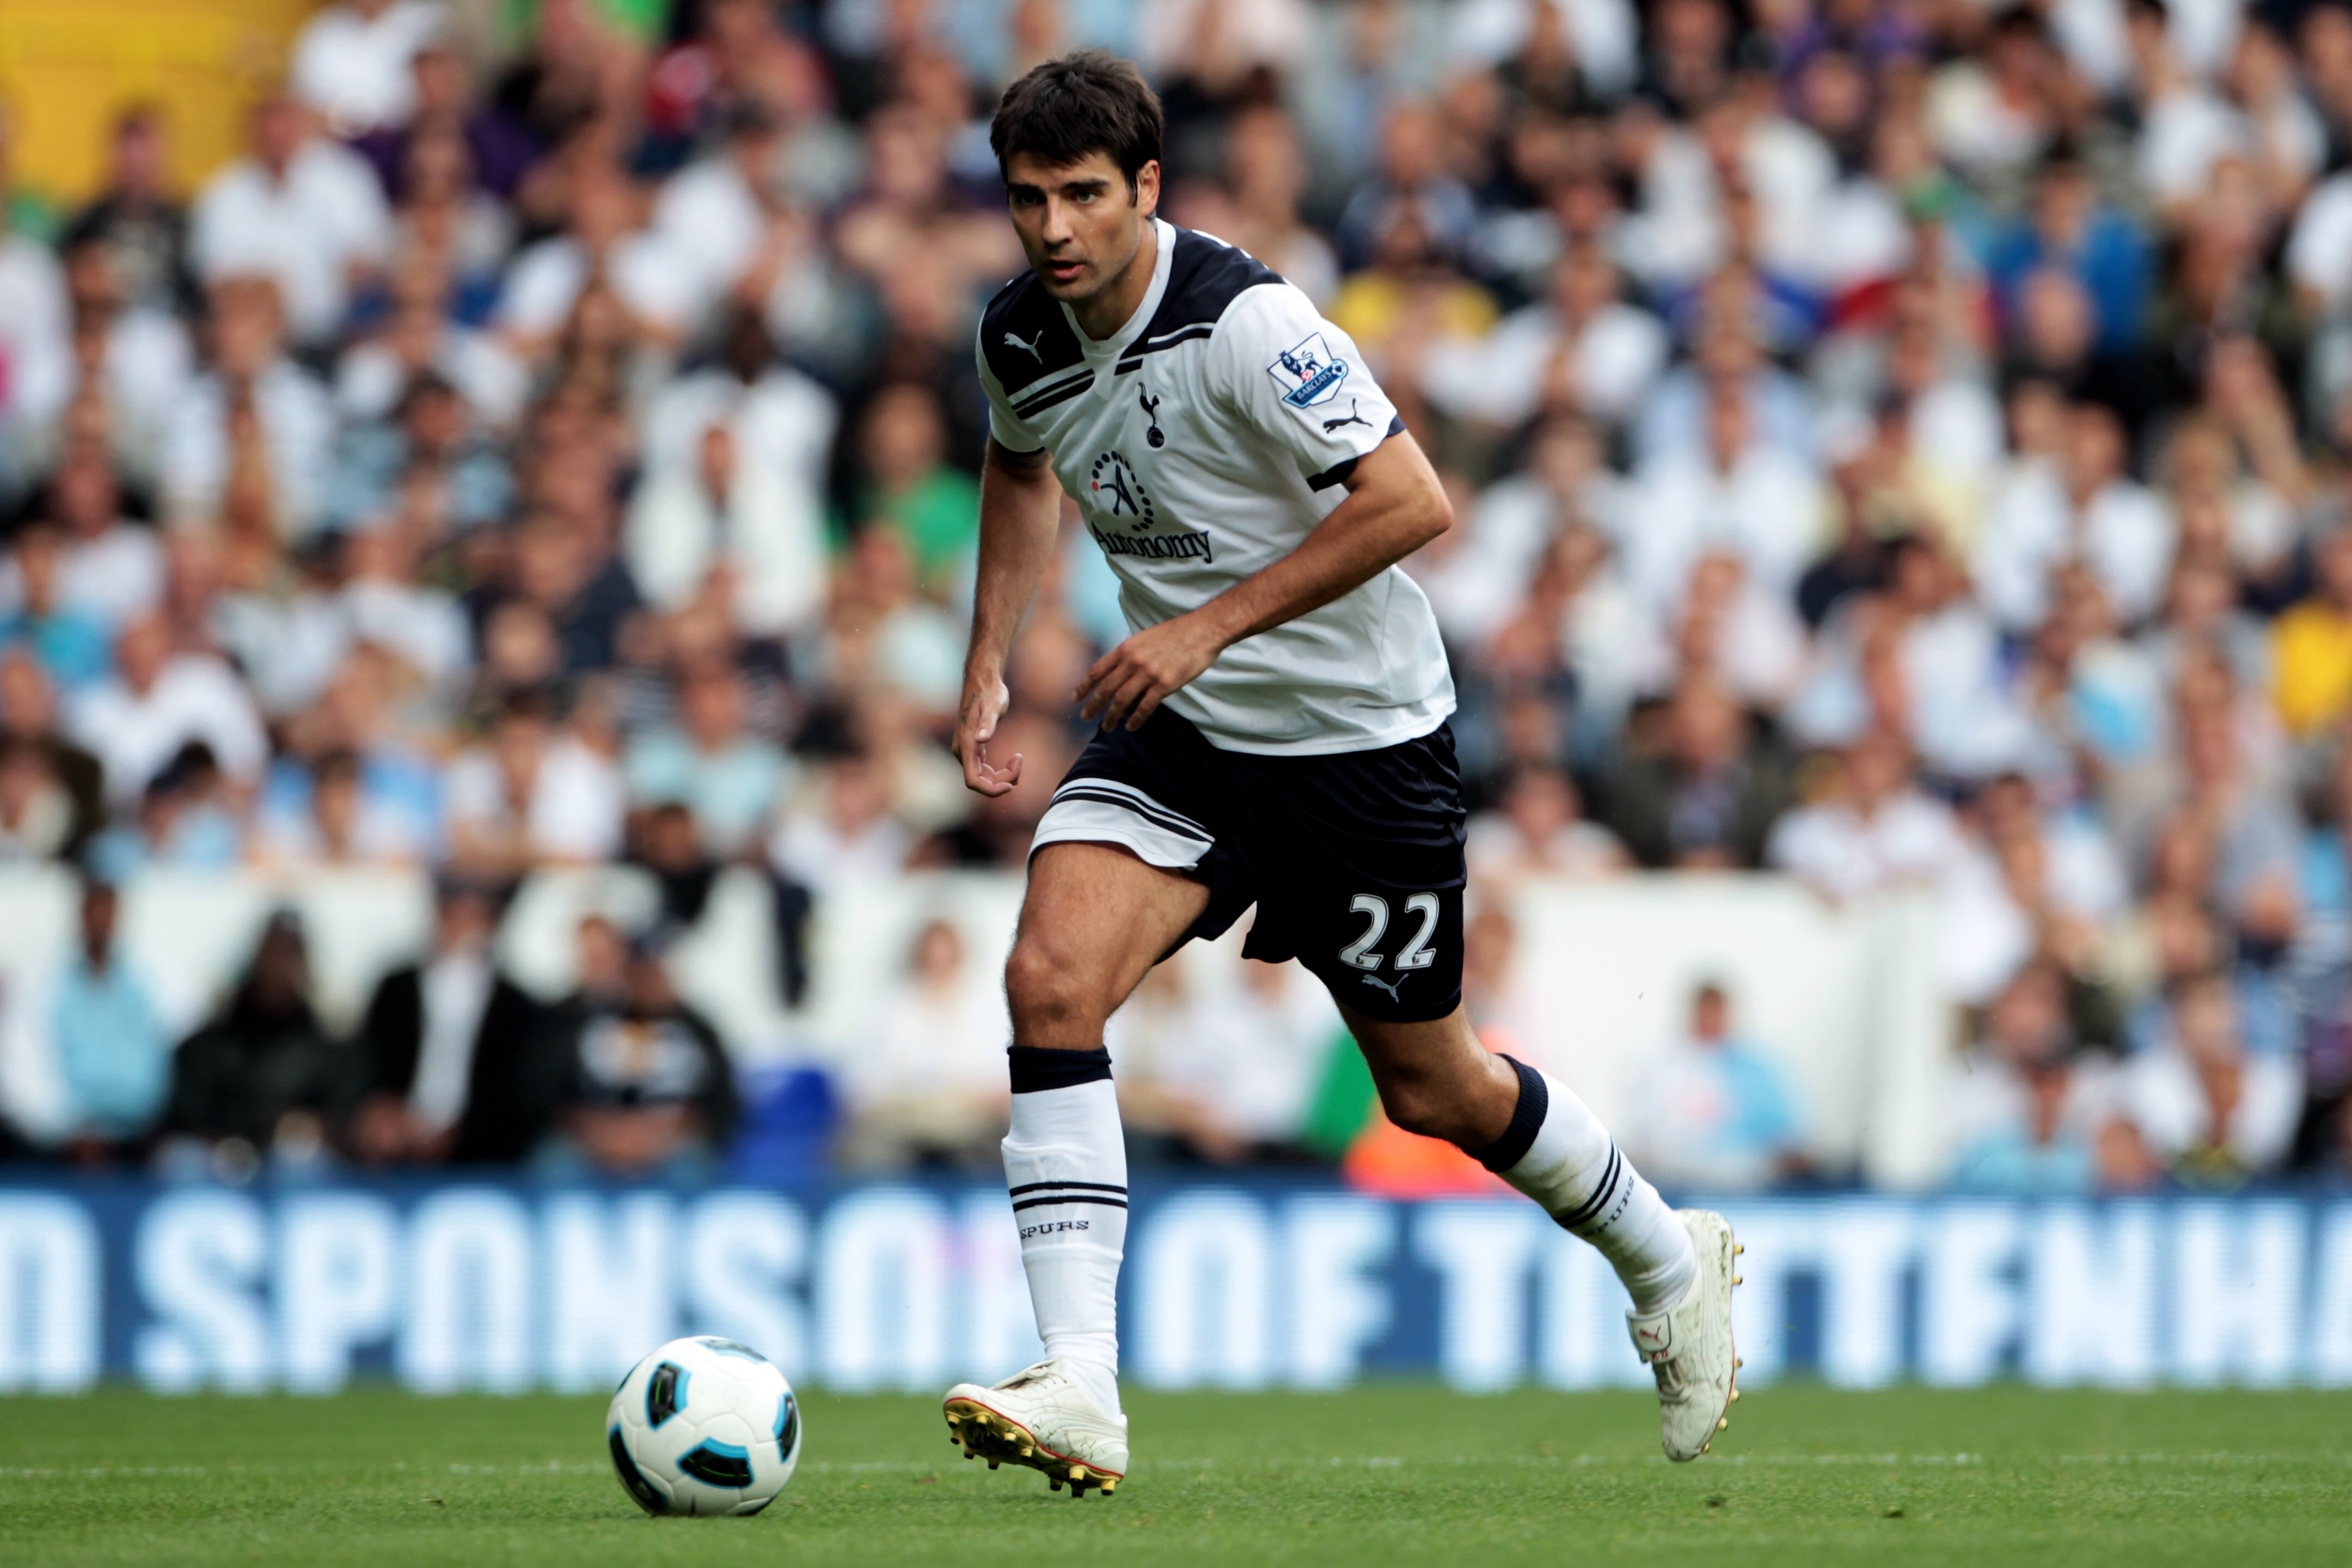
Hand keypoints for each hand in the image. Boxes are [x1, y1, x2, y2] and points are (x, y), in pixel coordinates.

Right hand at [954, 672, 1021, 795]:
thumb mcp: (994, 705)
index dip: (991, 790)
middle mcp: (962, 751)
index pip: (973, 781)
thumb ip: (988, 723)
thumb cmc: (989, 691)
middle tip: (1019, 761)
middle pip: (981, 782)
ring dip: (1003, 776)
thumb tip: (981, 739)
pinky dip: (1000, 771)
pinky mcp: (974, 749)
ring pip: (983, 778)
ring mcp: (967, 751)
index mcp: (966, 745)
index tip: (1011, 784)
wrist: (982, 679)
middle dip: (1002, 780)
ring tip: (1018, 760)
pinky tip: (1014, 759)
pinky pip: (985, 770)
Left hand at [1074, 612, 1225, 730]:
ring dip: (1111, 716)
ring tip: (1107, 726)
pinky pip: (1145, 707)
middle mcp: (1133, 661)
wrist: (1202, 630)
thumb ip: (1130, 653)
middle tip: (1085, 717)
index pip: (1098, 670)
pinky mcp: (1165, 684)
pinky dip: (1136, 719)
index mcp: (1126, 648)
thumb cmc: (1175, 633)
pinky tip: (1130, 726)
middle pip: (1106, 689)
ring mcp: (1148, 673)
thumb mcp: (1144, 638)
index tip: (1075, 698)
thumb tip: (1118, 669)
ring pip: (1122, 700)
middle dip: (1093, 705)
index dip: (1084, 686)